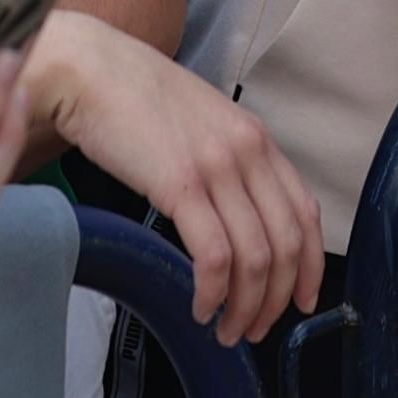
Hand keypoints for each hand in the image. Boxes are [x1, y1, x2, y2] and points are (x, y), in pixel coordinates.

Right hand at [26, 19, 325, 340]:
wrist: (88, 69)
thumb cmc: (133, 97)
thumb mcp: (200, 123)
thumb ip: (226, 163)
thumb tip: (234, 217)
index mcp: (255, 138)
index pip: (305, 212)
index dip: (309, 266)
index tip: (301, 299)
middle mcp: (247, 151)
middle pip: (285, 244)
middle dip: (276, 300)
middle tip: (254, 328)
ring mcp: (216, 166)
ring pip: (255, 257)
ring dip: (244, 306)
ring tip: (225, 328)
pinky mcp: (180, 183)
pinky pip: (214, 256)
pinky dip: (213, 293)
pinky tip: (200, 306)